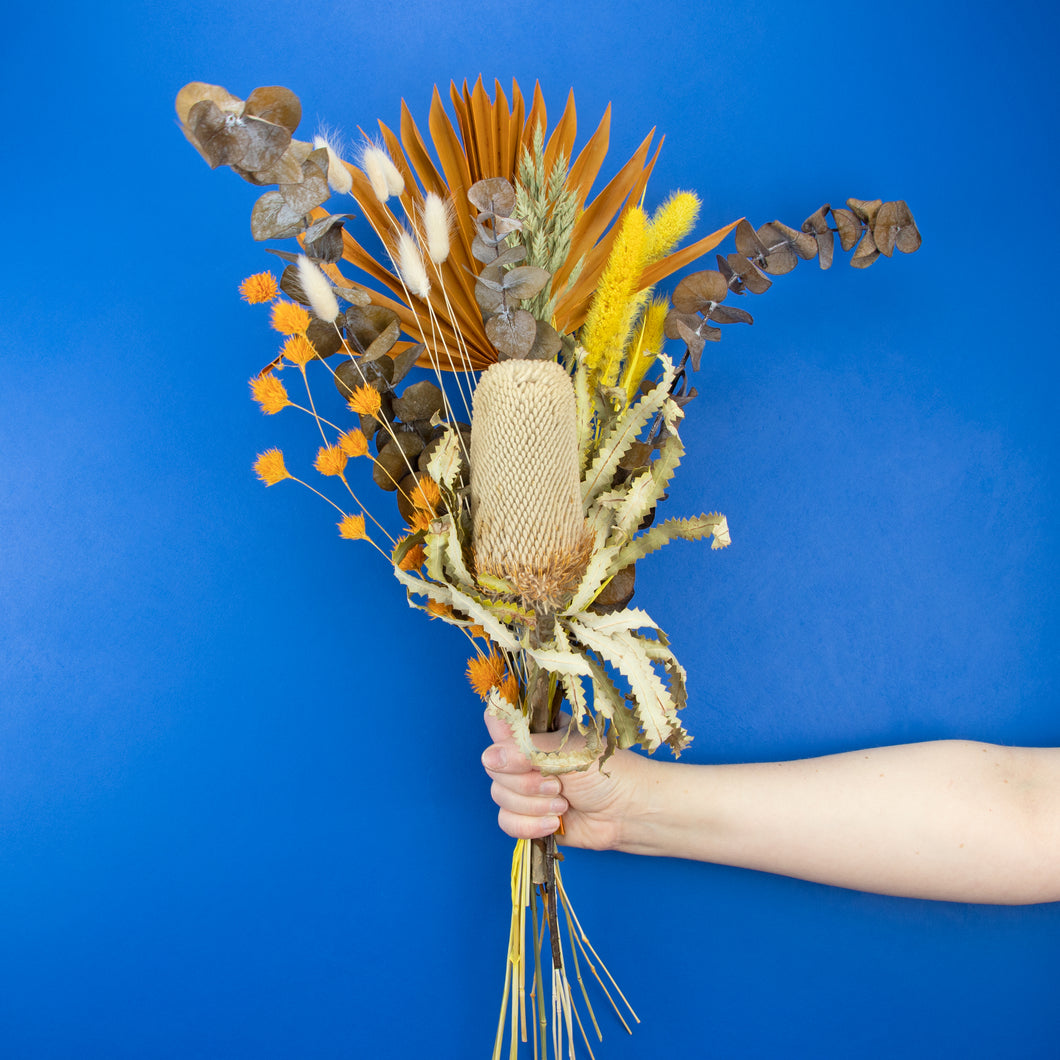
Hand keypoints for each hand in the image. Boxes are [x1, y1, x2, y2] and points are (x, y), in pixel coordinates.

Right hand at [480, 709, 645, 850]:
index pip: (499, 722)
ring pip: (499, 795)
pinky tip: (553, 823)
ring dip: (532, 805)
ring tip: (563, 804)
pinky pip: (506, 821)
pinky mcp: (528, 815)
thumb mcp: (566, 752)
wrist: (628, 813)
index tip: (519, 752)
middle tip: (557, 784)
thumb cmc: (607, 772)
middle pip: (494, 766)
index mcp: (536, 730)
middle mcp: (526, 756)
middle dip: (525, 782)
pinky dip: (528, 825)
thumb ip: (525, 752)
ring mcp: (525, 787)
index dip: (501, 738)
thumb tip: (490, 758)